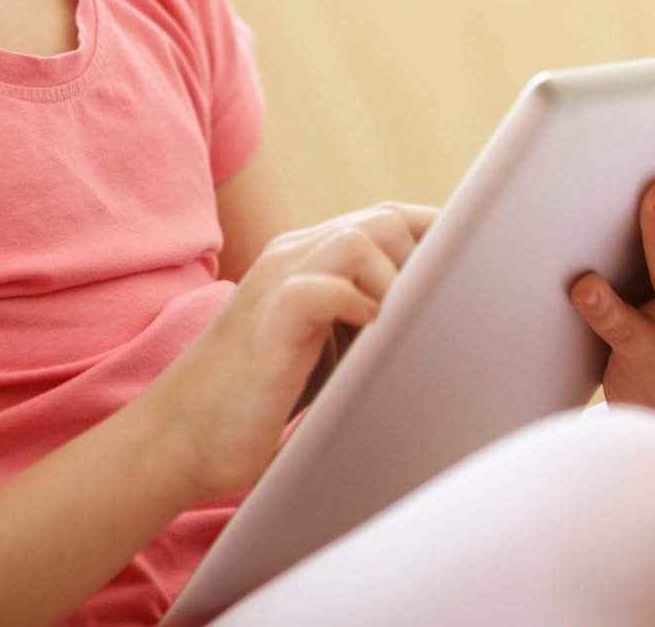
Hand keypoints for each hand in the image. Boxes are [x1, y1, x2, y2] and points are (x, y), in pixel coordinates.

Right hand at [143, 200, 441, 501]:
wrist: (179, 436)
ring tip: (410, 327)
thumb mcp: (325, 348)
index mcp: (309, 256)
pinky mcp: (269, 319)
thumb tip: (443, 323)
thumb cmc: (257, 399)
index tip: (475, 272)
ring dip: (399, 280)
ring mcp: (278, 281)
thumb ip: (367, 321)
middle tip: (444, 312)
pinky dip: (357, 304)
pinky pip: (323, 287)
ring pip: (361, 237)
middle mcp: (294, 255)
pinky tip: (371, 336)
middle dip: (427, 262)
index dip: (437, 237)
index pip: (388, 218)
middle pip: (385, 219)